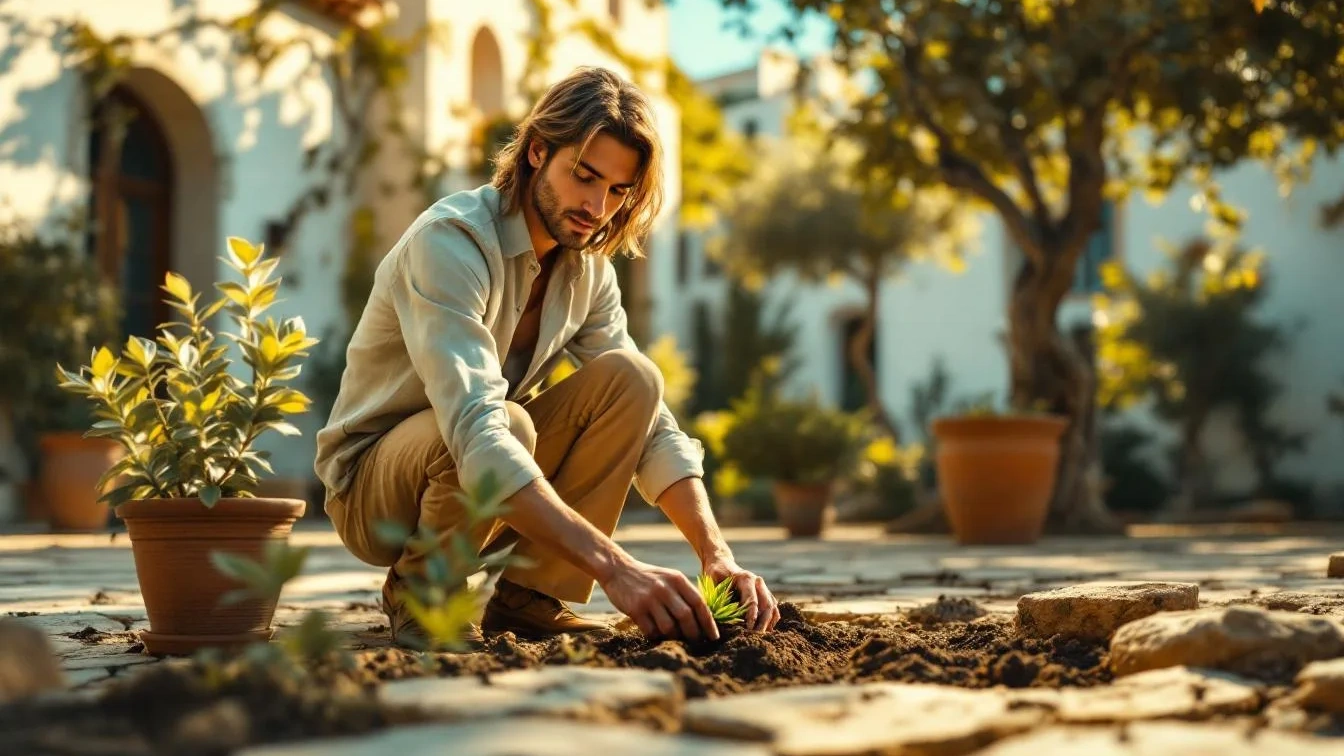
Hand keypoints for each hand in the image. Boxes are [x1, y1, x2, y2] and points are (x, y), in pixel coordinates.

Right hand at [601, 557, 719, 641]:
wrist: (618, 570)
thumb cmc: (649, 578)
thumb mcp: (669, 578)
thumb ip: (684, 594)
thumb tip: (703, 619)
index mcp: (677, 580)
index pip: (699, 603)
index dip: (708, 622)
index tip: (714, 637)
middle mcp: (665, 588)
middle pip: (686, 617)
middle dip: (694, 634)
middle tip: (696, 643)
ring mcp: (649, 598)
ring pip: (669, 627)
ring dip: (673, 637)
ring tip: (674, 638)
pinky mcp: (636, 609)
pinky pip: (651, 631)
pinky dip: (656, 636)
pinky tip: (656, 634)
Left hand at [703, 557, 779, 632]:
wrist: (721, 562)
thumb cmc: (714, 573)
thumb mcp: (712, 583)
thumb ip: (718, 598)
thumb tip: (721, 618)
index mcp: (746, 578)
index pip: (752, 601)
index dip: (751, 616)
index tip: (749, 629)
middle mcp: (758, 582)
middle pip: (766, 606)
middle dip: (763, 623)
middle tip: (757, 637)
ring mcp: (763, 587)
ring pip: (772, 607)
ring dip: (769, 623)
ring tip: (762, 637)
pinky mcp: (764, 592)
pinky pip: (773, 607)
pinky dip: (772, 619)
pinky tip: (766, 630)